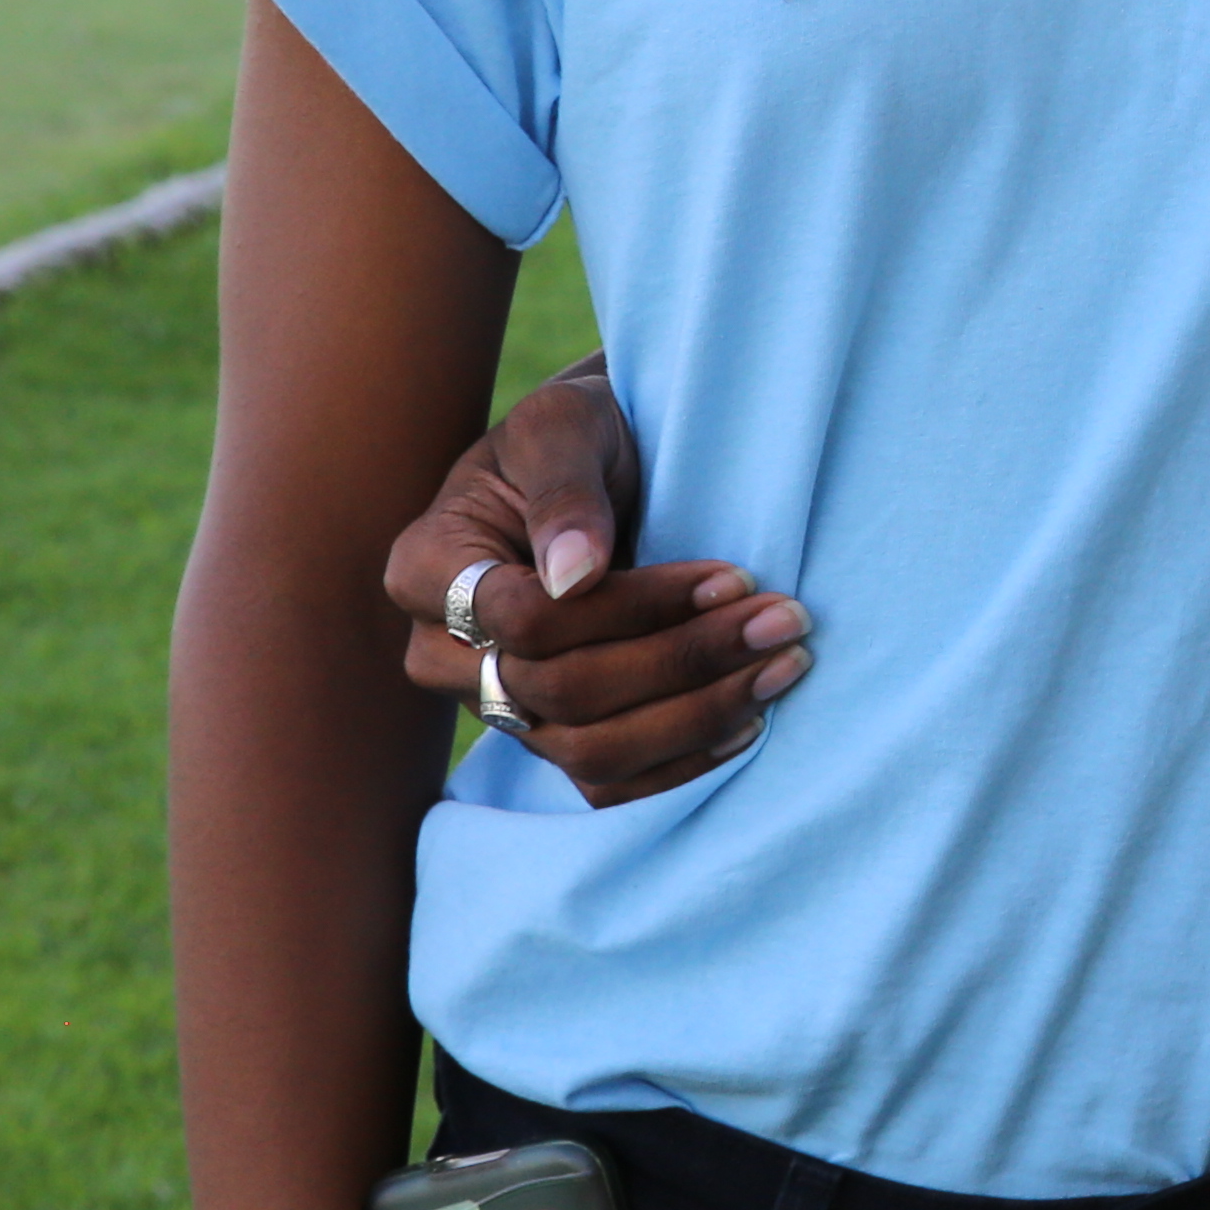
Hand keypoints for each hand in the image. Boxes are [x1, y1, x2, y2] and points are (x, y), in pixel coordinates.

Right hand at [385, 359, 810, 805]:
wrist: (601, 465)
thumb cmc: (578, 433)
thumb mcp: (565, 423)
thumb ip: (565, 489)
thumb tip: (572, 577)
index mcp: (427, 570)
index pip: (524, 622)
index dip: (634, 608)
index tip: (732, 575)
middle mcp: (444, 653)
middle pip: (561, 693)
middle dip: (684, 661)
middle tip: (782, 620)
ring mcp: (496, 705)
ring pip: (588, 751)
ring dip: (697, 717)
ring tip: (782, 666)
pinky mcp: (550, 736)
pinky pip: (607, 786)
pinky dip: (683, 764)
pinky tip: (750, 721)